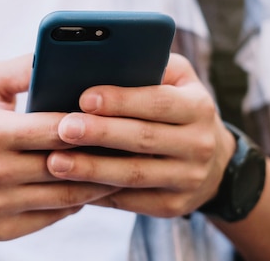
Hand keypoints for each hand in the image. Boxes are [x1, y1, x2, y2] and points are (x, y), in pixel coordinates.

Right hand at [0, 54, 118, 239]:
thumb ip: (23, 67)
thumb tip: (65, 52)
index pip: (55, 129)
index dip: (90, 125)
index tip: (119, 117)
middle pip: (65, 165)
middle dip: (102, 154)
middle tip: (134, 143)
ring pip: (66, 197)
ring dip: (99, 182)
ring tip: (123, 165)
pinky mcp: (0, 229)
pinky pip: (54, 217)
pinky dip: (78, 202)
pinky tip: (93, 186)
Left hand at [46, 53, 235, 216]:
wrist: (213, 163)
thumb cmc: (179, 109)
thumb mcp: (177, 81)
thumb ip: (150, 68)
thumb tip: (100, 63)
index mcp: (199, 107)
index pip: (158, 102)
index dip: (122, 100)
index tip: (85, 98)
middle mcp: (200, 144)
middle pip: (144, 139)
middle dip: (100, 134)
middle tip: (64, 129)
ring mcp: (189, 179)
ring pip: (134, 174)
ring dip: (92, 169)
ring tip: (55, 162)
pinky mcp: (174, 206)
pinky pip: (131, 201)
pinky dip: (98, 193)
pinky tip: (71, 185)